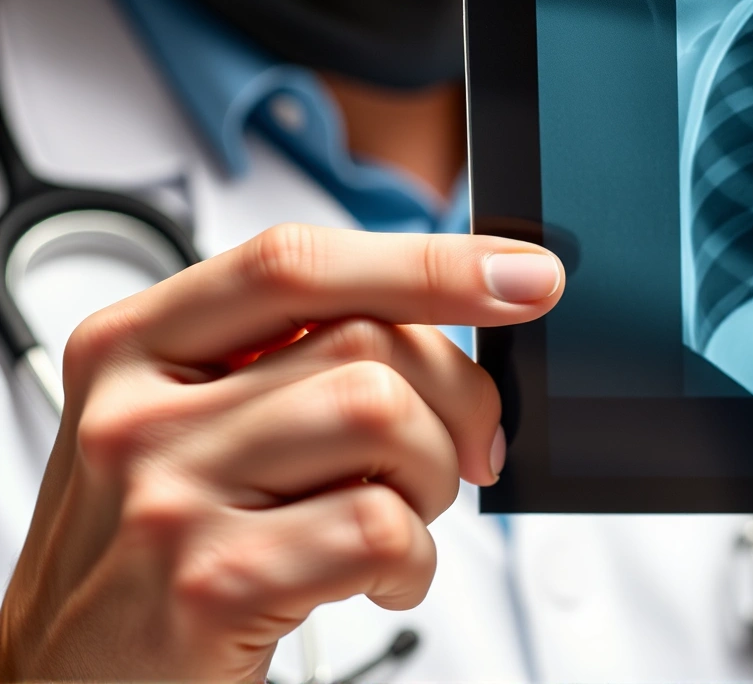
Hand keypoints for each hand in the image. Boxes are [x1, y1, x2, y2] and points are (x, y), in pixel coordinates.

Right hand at [0, 225, 564, 681]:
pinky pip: (380, 528)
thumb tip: (466, 301)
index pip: (296, 263)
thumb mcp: (185, 432)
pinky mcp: (211, 585)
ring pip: (383, 420)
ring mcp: (168, 498)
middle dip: (453, 402)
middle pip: (366, 345)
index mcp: (131, 347)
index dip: (428, 260)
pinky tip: (377, 581)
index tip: (526, 277)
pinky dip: (415, 562)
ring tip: (399, 521)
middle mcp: (137, 413)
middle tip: (456, 457)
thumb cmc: (153, 555)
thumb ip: (285, 360)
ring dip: (434, 480)